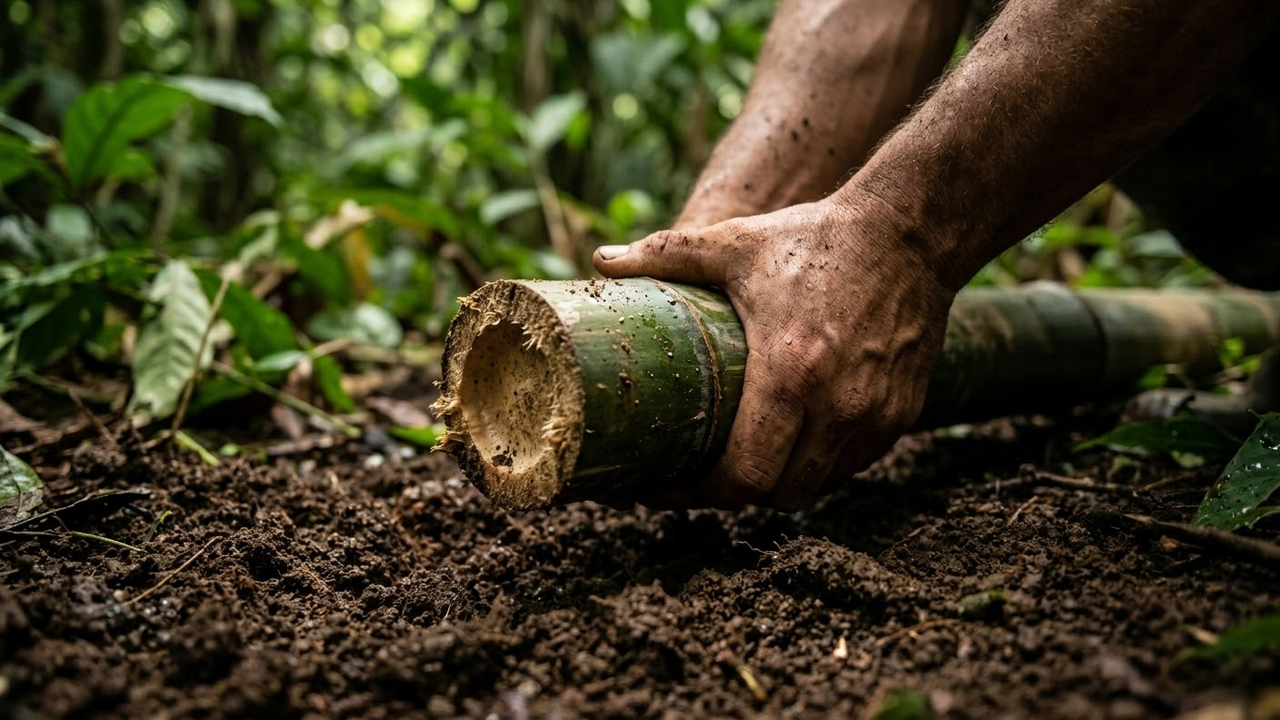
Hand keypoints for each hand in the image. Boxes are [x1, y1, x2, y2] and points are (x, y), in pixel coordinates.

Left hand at [593, 196, 955, 509]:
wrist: (910, 231)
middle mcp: (836, 407)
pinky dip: (819, 465)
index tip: (668, 487)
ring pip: (816, 487)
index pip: (744, 476)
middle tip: (700, 475)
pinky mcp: (900, 415)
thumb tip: (601, 261)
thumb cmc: (815, 239)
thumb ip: (664, 253)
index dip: (701, 495)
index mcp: (789, 374)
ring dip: (778, 483)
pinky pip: (851, 465)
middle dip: (734, 494)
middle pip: (777, 495)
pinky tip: (793, 441)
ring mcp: (874, 416)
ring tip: (744, 461)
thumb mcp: (734, 244)